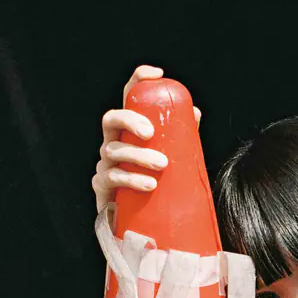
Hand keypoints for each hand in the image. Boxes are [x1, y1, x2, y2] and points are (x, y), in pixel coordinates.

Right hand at [90, 65, 202, 211]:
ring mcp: (105, 164)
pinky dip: (131, 180)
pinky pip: (111, 179)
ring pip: (113, 151)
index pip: (128, 99)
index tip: (156, 75)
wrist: (145, 223)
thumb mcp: (175, 159)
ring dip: (138, 156)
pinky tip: (149, 184)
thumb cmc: (161, 184)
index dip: (137, 80)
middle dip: (129, 121)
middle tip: (150, 133)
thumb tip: (194, 112)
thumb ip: (182, 136)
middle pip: (111, 120)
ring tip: (162, 166)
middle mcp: (113, 143)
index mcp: (130, 131)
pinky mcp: (102, 188)